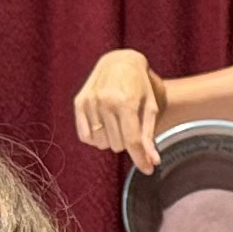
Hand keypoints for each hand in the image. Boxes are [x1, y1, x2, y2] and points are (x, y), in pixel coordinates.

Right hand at [72, 50, 165, 171]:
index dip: (140, 159)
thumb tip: (152, 163)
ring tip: (118, 123)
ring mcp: (90, 102)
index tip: (148, 170)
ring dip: (111, 139)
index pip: (132, 141)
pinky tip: (104, 125)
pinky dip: (96, 137)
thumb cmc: (140, 86)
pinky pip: (86, 136)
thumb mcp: (150, 108)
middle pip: (117, 145)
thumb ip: (149, 136)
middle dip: (127, 142)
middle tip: (131, 127)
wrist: (120, 61)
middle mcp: (106, 102)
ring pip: (101, 143)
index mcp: (126, 102)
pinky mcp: (79, 102)